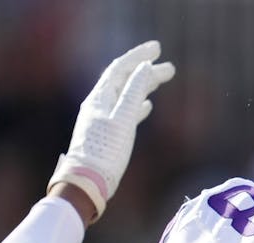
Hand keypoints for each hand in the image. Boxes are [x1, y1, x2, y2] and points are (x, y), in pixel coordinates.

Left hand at [48, 41, 174, 221]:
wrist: (87, 182)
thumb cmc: (105, 153)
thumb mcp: (123, 121)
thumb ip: (134, 93)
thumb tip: (145, 68)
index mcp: (100, 97)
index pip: (120, 68)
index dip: (138, 56)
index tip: (157, 49)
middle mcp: (99, 104)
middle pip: (123, 79)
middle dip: (144, 70)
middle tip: (167, 65)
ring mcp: (102, 118)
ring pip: (125, 94)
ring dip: (143, 86)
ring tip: (161, 80)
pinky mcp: (107, 133)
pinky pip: (124, 111)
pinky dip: (137, 105)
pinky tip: (147, 106)